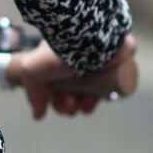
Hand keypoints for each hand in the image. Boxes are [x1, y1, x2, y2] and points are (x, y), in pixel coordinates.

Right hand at [16, 34, 136, 120]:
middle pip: (76, 87)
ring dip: (88, 102)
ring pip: (95, 86)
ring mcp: (98, 58)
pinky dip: (108, 92)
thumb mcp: (35, 71)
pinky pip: (115, 79)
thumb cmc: (59, 51)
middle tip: (70, 109)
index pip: (58, 82)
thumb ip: (33, 93)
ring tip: (84, 108)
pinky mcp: (118, 59)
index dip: (57, 99)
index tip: (58, 107)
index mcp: (59, 56)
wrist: (89, 36)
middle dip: (71, 103)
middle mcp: (78, 56)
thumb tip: (38, 116)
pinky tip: (102, 98)